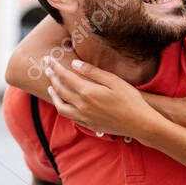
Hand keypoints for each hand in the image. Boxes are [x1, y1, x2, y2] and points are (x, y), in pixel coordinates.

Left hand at [44, 57, 162, 138]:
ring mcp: (84, 117)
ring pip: (61, 106)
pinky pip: (69, 116)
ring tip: (50, 86)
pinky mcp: (89, 125)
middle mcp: (82, 106)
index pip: (65, 77)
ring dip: (54, 95)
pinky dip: (62, 107)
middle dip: (52, 77)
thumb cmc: (130, 99)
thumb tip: (75, 64)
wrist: (139, 123)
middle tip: (46, 68)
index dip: (55, 67)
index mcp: (87, 92)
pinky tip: (64, 102)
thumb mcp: (113, 81)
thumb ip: (93, 72)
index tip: (48, 59)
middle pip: (60, 90)